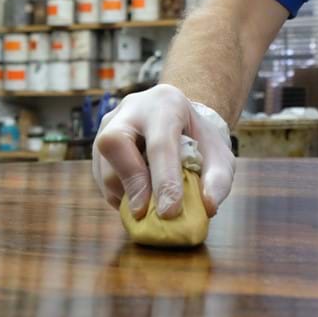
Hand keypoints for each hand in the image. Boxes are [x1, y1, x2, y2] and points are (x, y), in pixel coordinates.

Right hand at [92, 83, 235, 219]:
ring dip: (123, 193)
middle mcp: (132, 108)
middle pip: (115, 141)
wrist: (180, 119)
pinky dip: (118, 194)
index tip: (169, 212)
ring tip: (147, 207)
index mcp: (166, 104)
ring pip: (102, 162)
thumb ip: (218, 179)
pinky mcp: (98, 143)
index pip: (160, 143)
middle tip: (144, 212)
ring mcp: (110, 123)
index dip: (163, 179)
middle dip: (130, 181)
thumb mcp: (219, 154)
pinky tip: (138, 199)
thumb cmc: (199, 138)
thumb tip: (207, 207)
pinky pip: (100, 176)